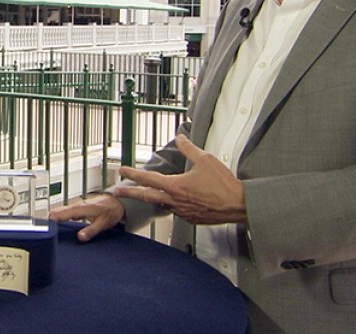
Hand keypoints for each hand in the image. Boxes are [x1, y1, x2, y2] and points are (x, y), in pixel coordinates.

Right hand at [49, 193, 124, 241]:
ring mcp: (76, 207)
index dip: (51, 221)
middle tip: (45, 232)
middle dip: (49, 221)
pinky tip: (60, 227)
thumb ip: (91, 230)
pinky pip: (65, 213)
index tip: (46, 229)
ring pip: (60, 212)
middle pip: (56, 212)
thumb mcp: (103, 223)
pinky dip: (60, 219)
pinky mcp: (77, 210)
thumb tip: (80, 237)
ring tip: (50, 231)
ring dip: (54, 220)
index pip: (60, 213)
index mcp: (80, 208)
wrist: (116, 203)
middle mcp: (76, 206)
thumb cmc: (111, 210)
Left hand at [114, 135, 246, 224]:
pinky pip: (175, 210)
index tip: (121, 170)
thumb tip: (180, 137)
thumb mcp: (205, 159)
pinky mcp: (190, 218)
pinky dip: (169, 204)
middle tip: (117, 190)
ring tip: (143, 194)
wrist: (238, 205)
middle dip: (130, 193)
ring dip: (150, 198)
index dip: (132, 173)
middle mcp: (175, 201)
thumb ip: (189, 148)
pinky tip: (171, 200)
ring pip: (161, 204)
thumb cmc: (224, 184)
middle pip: (146, 196)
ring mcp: (182, 212)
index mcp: (176, 186)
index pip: (148, 178)